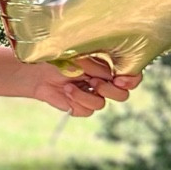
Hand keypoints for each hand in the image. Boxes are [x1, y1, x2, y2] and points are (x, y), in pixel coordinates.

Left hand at [26, 54, 142, 116]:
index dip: (131, 80)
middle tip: (93, 82)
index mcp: (109, 68)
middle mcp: (104, 83)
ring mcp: (93, 96)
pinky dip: (76, 100)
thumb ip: (99, 67)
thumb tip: (113, 74)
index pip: (132, 76)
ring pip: (102, 104)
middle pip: (122, 95)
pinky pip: (87, 111)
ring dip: (86, 95)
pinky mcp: (81, 107)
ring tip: (71, 85)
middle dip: (109, 90)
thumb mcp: (82, 58)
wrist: (38, 72)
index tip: (119, 78)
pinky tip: (66, 91)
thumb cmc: (60, 60)